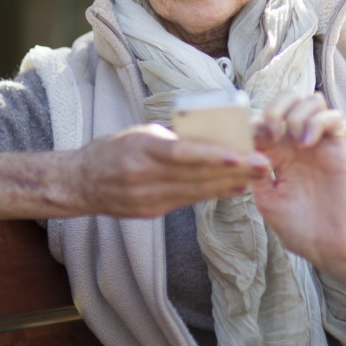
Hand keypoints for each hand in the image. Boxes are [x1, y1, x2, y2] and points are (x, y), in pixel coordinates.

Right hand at [0, 124, 270, 221]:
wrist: (79, 182)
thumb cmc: (113, 149)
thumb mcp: (139, 133)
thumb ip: (170, 138)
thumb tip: (209, 137)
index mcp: (140, 150)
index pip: (182, 153)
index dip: (213, 156)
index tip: (241, 154)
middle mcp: (143, 177)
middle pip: (196, 175)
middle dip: (234, 171)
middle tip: (265, 164)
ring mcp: (147, 199)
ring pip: (196, 191)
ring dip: (230, 184)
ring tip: (258, 176)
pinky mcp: (150, 212)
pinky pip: (188, 201)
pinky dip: (213, 193)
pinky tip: (235, 188)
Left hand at [252, 92, 345, 319]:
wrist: (325, 245)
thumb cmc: (295, 226)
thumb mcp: (266, 199)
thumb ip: (256, 171)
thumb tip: (250, 145)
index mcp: (276, 152)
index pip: (265, 116)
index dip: (256, 120)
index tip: (252, 140)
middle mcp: (297, 142)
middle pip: (289, 98)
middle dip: (277, 108)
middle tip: (272, 133)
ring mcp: (319, 143)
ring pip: (312, 100)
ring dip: (298, 114)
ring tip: (295, 142)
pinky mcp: (338, 149)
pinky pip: (335, 117)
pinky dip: (319, 121)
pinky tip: (307, 143)